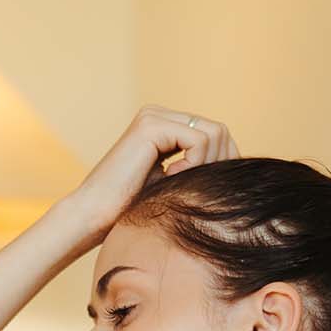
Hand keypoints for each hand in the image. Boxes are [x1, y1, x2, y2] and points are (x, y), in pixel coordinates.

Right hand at [64, 105, 240, 243]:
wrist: (93, 217)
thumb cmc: (127, 210)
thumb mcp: (173, 184)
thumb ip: (197, 167)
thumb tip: (238, 164)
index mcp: (163, 126)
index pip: (215, 134)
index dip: (224, 162)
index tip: (211, 189)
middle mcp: (158, 114)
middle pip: (219, 131)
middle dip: (220, 162)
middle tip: (199, 189)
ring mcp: (153, 116)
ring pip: (214, 133)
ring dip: (207, 165)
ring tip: (180, 184)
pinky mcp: (151, 126)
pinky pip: (199, 140)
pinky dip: (195, 164)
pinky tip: (171, 179)